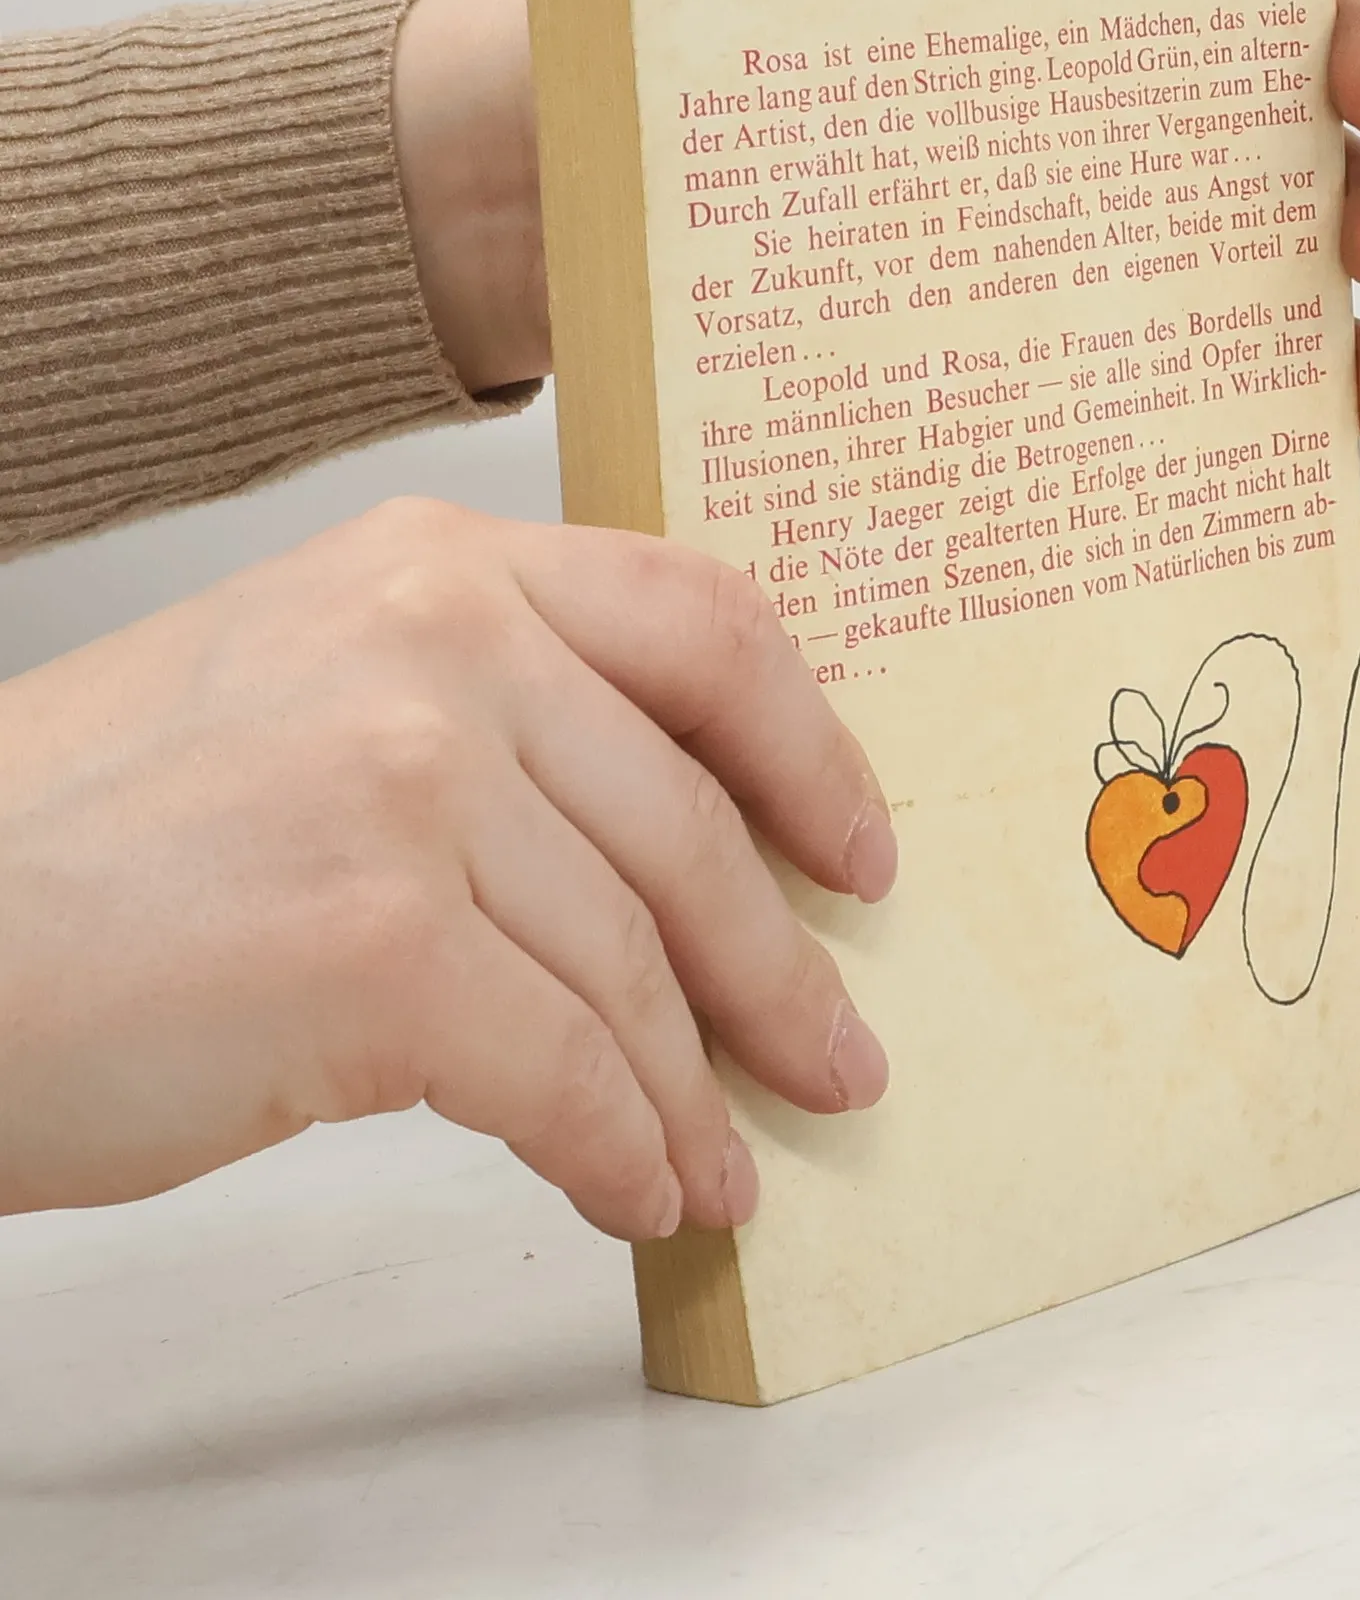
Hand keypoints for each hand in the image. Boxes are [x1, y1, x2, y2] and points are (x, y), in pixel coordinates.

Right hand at [0, 500, 895, 1235]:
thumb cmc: (102, 837)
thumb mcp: (311, 689)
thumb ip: (501, 720)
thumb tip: (679, 864)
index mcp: (436, 565)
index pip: (705, 625)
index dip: (809, 752)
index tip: (860, 855)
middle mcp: (438, 644)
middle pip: (688, 827)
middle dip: (777, 968)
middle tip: (833, 1055)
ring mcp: (410, 783)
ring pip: (632, 966)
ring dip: (692, 1090)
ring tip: (717, 1162)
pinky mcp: (377, 942)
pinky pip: (564, 1069)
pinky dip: (615, 1147)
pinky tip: (632, 1191)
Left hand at [393, 0, 1359, 445]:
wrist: (542, 211)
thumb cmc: (663, 68)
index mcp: (1056, 48)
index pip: (1240, 27)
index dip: (1341, 45)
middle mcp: (1069, 177)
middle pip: (1266, 188)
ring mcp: (1035, 295)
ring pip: (1219, 324)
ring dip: (1335, 364)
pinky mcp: (982, 399)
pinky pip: (1105, 433)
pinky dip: (1192, 468)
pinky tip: (1257, 500)